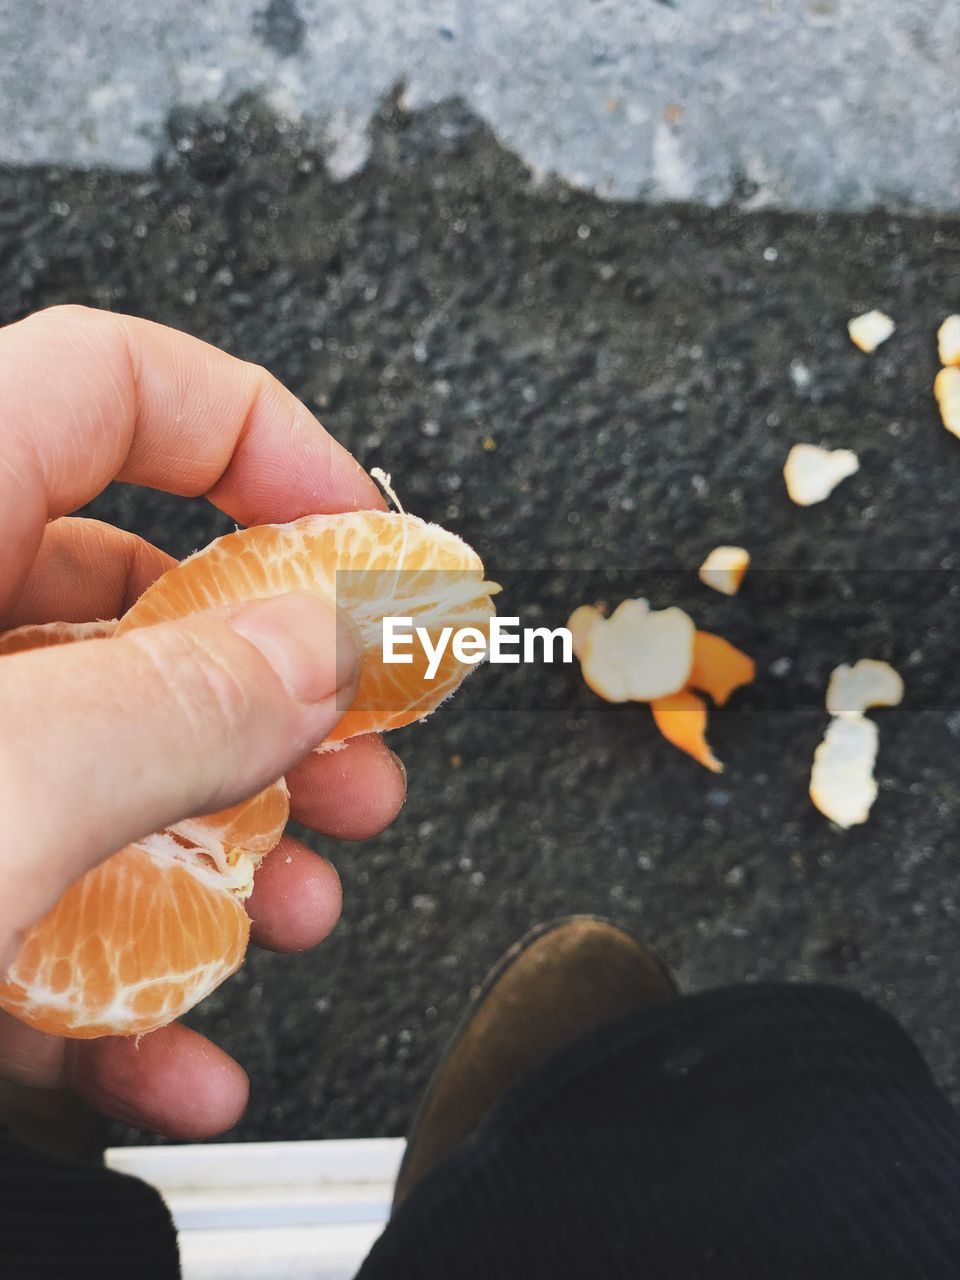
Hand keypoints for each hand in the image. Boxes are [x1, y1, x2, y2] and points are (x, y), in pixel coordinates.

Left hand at [0, 306, 405, 1137]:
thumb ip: (176, 707)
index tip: (358, 544)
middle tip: (355, 759)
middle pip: (137, 598)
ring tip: (293, 910)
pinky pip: (29, 884)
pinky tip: (172, 1047)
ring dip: (223, 847)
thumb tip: (319, 651)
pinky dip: (118, 973)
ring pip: (97, 757)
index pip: (121, 386)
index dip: (268, 446)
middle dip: (276, 695)